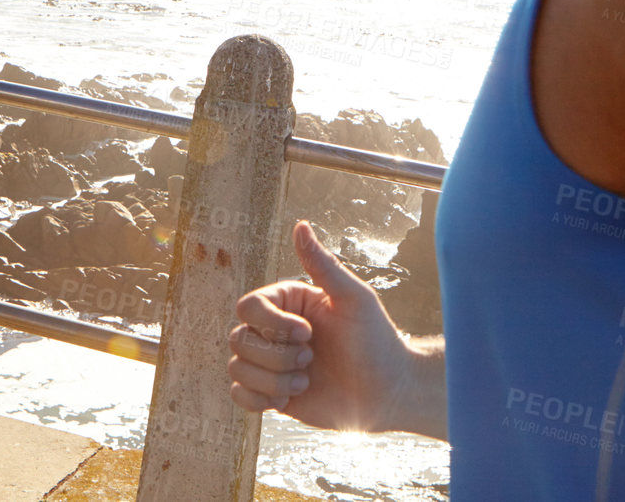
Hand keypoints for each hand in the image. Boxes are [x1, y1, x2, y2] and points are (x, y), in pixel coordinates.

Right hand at [228, 220, 414, 431]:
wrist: (387, 393)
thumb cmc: (376, 341)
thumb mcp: (354, 298)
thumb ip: (323, 265)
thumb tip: (300, 225)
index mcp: (288, 304)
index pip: (249, 307)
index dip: (271, 324)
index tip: (307, 334)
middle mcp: (274, 331)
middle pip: (239, 339)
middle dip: (276, 357)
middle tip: (312, 360)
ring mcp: (270, 363)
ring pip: (237, 368)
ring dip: (272, 380)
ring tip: (305, 382)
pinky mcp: (269, 393)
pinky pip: (238, 395)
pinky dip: (257, 399)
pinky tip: (286, 399)